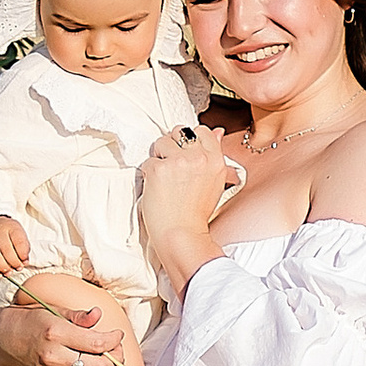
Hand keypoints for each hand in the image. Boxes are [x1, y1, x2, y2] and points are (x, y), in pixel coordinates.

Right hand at [0, 214, 31, 278]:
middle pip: (5, 249)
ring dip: (3, 268)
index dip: (23, 254)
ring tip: (9, 273)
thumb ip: (23, 247)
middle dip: (14, 262)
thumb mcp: (18, 233)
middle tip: (18, 268)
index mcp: (10, 227)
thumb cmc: (7, 233)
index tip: (25, 261)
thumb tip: (24, 262)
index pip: (18, 241)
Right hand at [10, 298, 112, 365]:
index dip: (114, 340)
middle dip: (116, 360)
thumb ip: (78, 316)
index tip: (117, 335)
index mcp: (57, 333)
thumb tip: (99, 314)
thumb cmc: (33, 320)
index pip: (97, 343)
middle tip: (117, 351)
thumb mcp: (54, 310)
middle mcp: (53, 357)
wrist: (6, 337)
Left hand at [141, 122, 241, 289]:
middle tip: (172, 168)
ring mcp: (179, 162)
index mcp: (216, 160)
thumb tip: (217, 130)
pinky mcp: (159, 169)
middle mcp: (199, 157)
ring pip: (161, 142)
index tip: (184, 155)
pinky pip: (148, 161)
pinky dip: (148, 174)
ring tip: (164, 179)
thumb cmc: (196, 213)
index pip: (201, 131)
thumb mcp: (214, 181)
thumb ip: (214, 154)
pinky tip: (157, 189)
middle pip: (180, 132)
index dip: (189, 141)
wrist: (182, 235)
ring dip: (158, 157)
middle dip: (172, 146)